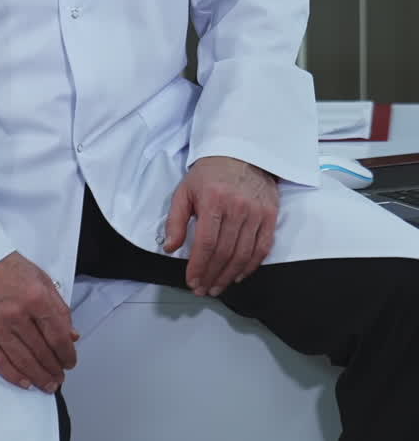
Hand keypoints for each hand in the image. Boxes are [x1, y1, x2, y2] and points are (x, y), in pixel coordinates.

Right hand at [0, 251, 79, 393]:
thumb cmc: (7, 266)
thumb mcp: (39, 277)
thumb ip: (57, 306)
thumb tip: (71, 335)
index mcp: (36, 297)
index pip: (58, 335)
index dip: (67, 353)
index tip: (70, 362)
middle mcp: (18, 315)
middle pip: (42, 351)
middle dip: (54, 368)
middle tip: (60, 378)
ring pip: (24, 361)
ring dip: (39, 376)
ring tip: (48, 385)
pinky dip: (14, 376)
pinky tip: (26, 383)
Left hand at [163, 156, 278, 296]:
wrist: (241, 152)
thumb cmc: (210, 172)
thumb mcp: (185, 190)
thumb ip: (175, 220)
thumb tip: (170, 248)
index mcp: (213, 200)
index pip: (206, 243)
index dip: (198, 266)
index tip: (192, 281)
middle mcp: (237, 207)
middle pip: (224, 252)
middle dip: (211, 275)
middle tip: (203, 289)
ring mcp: (256, 212)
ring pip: (243, 255)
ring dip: (229, 276)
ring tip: (217, 287)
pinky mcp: (270, 215)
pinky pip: (262, 248)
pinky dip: (250, 266)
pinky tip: (238, 275)